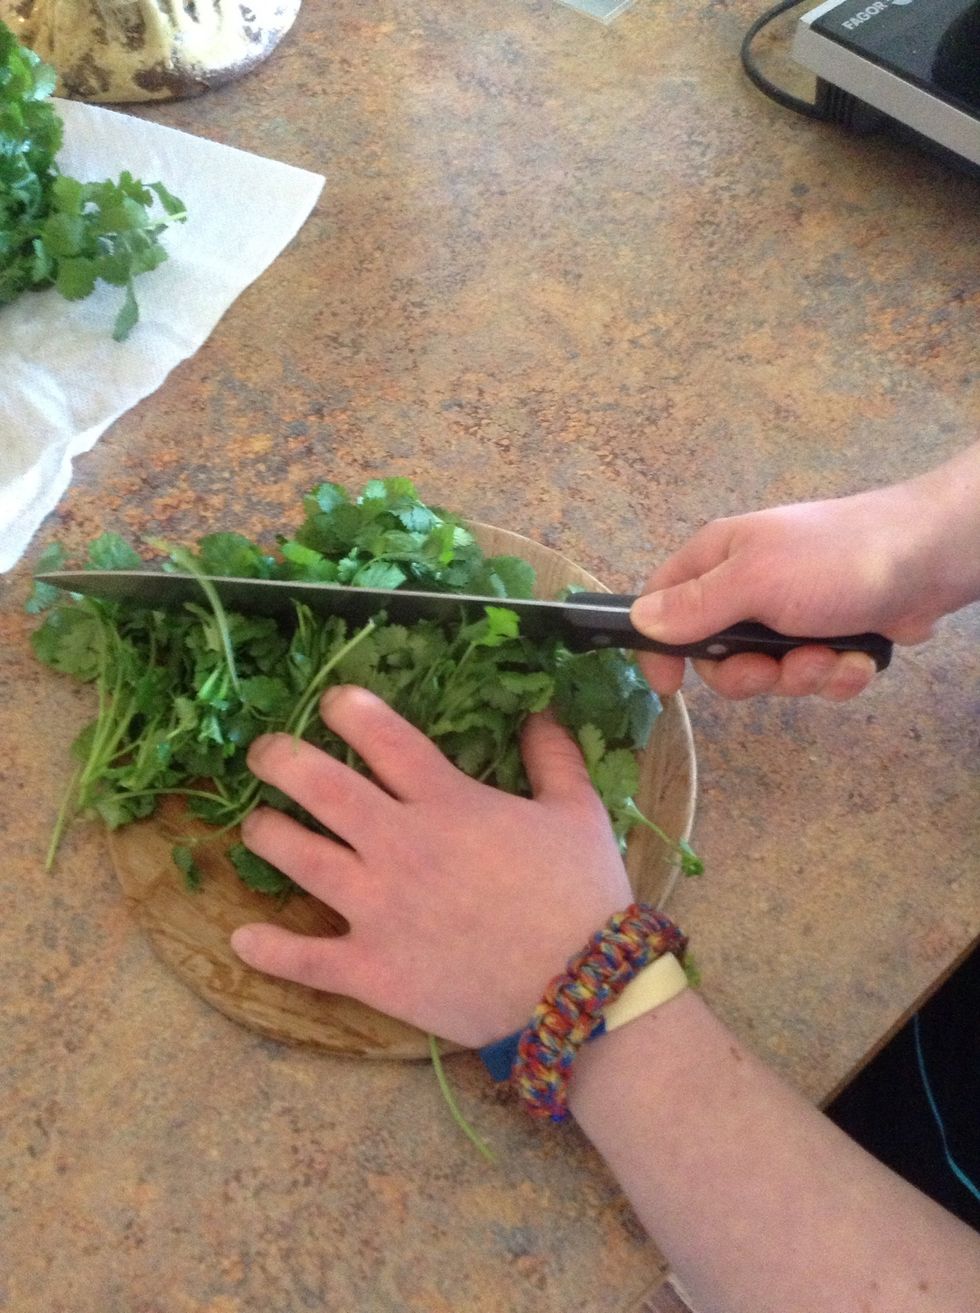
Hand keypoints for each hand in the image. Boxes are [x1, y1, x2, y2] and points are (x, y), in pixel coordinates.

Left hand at [230, 686, 631, 1047]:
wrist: (583, 993)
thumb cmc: (583, 895)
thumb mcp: (578, 812)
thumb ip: (554, 757)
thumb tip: (539, 709)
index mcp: (447, 802)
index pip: (383, 738)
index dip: (350, 709)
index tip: (332, 701)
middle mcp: (400, 845)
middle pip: (321, 787)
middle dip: (281, 760)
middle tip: (263, 753)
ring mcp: (378, 908)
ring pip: (299, 859)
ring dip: (267, 835)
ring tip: (255, 826)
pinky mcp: (371, 969)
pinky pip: (306, 959)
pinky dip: (269, 950)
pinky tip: (242, 939)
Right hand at [631, 479, 953, 699]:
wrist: (931, 558)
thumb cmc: (836, 559)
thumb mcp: (756, 581)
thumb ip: (696, 606)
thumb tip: (639, 621)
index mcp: (719, 561)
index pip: (662, 605)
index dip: (660, 647)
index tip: (668, 686)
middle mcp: (747, 587)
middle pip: (718, 657)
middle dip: (753, 675)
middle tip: (776, 667)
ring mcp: (790, 614)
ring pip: (770, 675)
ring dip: (802, 677)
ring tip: (831, 656)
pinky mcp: (829, 636)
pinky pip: (813, 677)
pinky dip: (836, 676)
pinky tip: (857, 659)